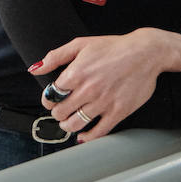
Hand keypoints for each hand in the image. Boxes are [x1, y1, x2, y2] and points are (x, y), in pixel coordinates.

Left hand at [31, 29, 170, 141]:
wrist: (145, 52)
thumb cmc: (113, 47)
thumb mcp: (81, 44)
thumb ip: (55, 57)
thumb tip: (35, 69)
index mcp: (76, 73)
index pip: (51, 95)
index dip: (48, 99)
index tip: (51, 100)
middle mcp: (88, 90)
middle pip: (60, 112)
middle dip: (57, 113)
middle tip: (60, 110)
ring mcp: (103, 102)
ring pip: (75, 124)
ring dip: (68, 126)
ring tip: (68, 122)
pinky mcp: (118, 112)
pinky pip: (99, 132)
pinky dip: (88, 137)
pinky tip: (83, 136)